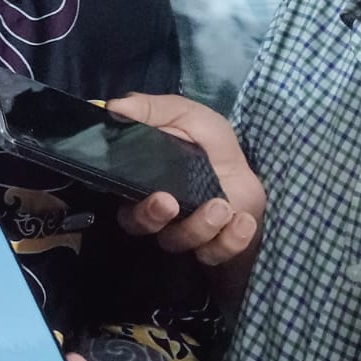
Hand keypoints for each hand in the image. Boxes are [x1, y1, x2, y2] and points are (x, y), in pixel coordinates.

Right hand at [106, 94, 263, 267]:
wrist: (246, 165)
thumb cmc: (207, 142)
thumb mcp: (185, 115)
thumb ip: (151, 109)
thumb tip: (114, 107)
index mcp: (142, 182)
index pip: (123, 201)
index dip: (134, 205)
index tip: (154, 193)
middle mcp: (156, 212)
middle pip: (140, 226)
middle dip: (152, 217)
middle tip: (169, 202)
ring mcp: (185, 231)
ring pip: (178, 241)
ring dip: (199, 226)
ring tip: (221, 206)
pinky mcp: (214, 245)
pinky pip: (216, 254)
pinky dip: (231, 242)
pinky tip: (243, 222)